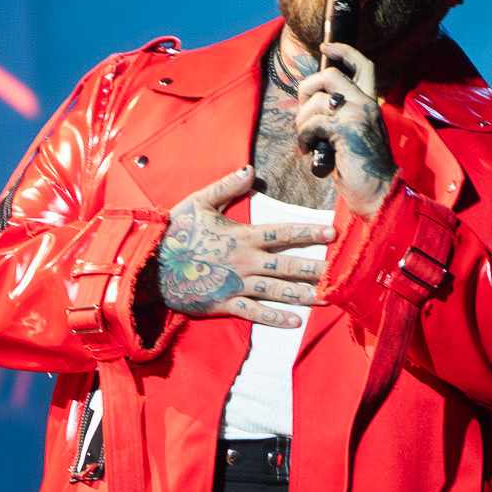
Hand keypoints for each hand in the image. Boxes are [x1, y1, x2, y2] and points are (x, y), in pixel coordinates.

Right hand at [156, 166, 334, 326]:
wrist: (150, 265)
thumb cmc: (175, 232)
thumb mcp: (199, 202)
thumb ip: (227, 187)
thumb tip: (251, 169)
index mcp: (242, 236)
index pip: (283, 233)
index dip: (309, 232)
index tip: (333, 233)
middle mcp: (245, 262)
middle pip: (288, 265)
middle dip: (316, 268)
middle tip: (341, 272)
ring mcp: (236, 285)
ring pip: (277, 291)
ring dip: (304, 295)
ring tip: (327, 298)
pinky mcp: (225, 304)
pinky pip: (254, 313)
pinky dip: (275, 318)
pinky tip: (295, 321)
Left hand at [295, 44, 396, 221]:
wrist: (379, 193)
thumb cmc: (361, 168)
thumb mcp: (352, 135)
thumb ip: (339, 116)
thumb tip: (312, 106)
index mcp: (370, 103)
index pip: (363, 65)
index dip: (343, 50)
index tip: (325, 48)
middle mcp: (366, 103)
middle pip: (330, 75)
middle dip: (306, 89)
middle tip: (303, 112)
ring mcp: (358, 115)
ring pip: (316, 101)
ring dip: (302, 122)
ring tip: (306, 141)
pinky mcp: (347, 130)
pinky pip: (313, 123)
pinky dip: (304, 137)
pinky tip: (308, 150)